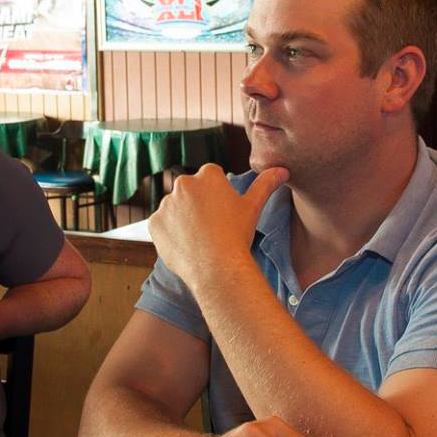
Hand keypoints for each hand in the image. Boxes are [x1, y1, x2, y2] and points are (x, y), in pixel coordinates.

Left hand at [147, 165, 287, 289]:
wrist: (216, 267)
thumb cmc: (237, 235)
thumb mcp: (253, 207)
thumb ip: (265, 184)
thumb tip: (282, 170)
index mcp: (208, 174)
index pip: (211, 178)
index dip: (218, 196)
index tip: (224, 213)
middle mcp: (183, 183)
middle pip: (191, 191)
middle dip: (198, 205)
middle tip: (212, 227)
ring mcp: (166, 203)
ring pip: (175, 208)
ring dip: (183, 218)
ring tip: (199, 239)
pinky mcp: (154, 222)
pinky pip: (161, 225)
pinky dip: (170, 233)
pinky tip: (186, 245)